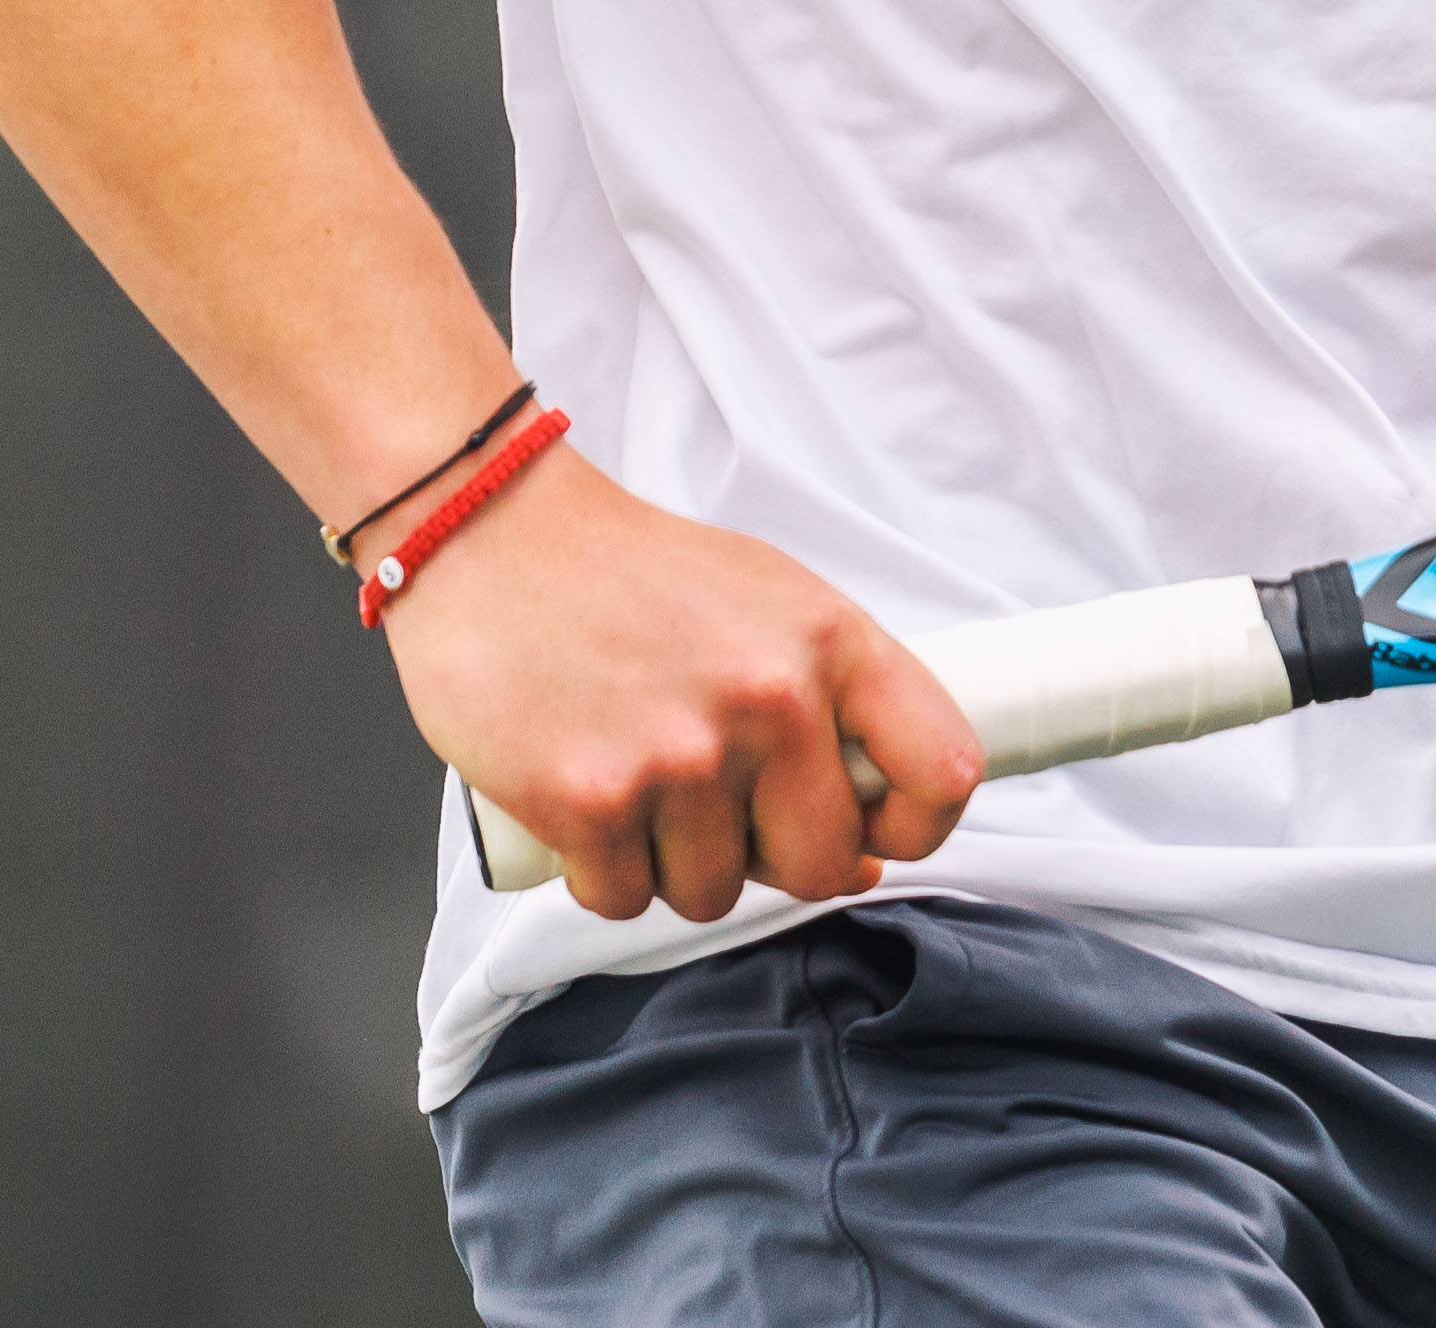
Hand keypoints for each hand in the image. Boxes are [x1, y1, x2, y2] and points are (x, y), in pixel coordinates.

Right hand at [375, 445, 986, 925]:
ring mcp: (681, 756)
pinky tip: (586, 802)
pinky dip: (603, 873)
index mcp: (832, 641)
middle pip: (823, 865)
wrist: (492, 534)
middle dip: (776, 862)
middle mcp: (769, 700)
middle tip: (722, 814)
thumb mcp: (770, 600)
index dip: (914, 828)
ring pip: (714, 892)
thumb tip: (870, 833)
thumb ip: (831, 696)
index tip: (875, 838)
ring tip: (640, 782)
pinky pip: (623, 900)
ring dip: (677, 864)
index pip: (943, 772)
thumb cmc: (630, 574)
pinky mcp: (591, 801)